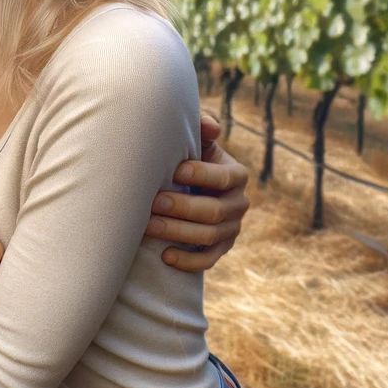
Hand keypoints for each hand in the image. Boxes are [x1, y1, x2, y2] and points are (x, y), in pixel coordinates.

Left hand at [148, 112, 249, 271]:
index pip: (225, 177)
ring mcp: (231, 229)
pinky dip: (187, 261)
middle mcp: (239, 203)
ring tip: (148, 226)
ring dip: (177, 232)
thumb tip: (211, 127)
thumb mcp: (196, 139)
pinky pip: (208, 260)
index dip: (201, 174)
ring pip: (209, 236)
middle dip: (182, 207)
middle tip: (153, 202)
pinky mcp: (220, 249)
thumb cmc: (185, 156)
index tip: (174, 170)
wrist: (183, 185)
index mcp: (236, 175)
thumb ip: (202, 125)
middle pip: (215, 211)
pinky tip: (164, 256)